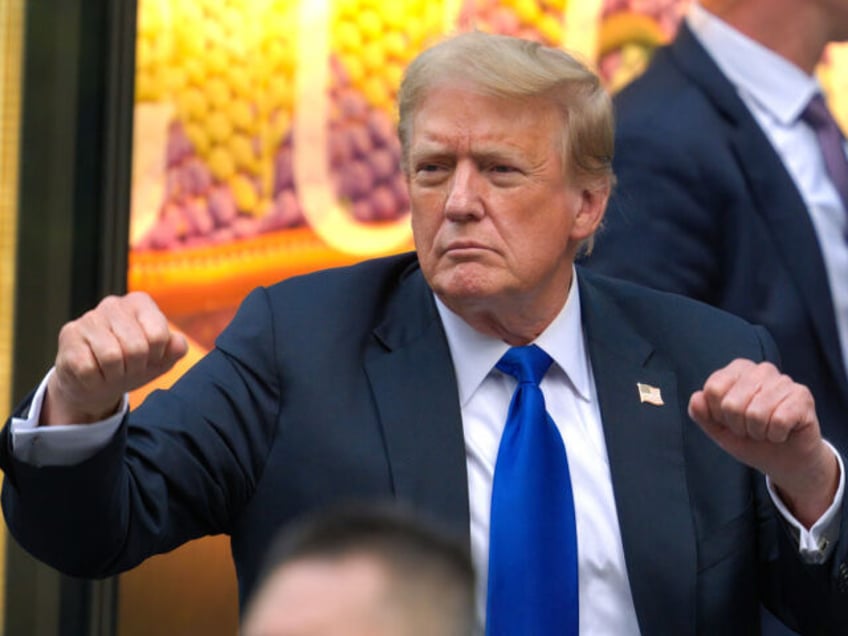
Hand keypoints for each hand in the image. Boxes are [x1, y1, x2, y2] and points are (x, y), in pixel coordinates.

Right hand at [43, 292, 187, 424]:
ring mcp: (88, 318)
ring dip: (115, 375)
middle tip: (128, 368)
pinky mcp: (68, 335)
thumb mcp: (161, 359)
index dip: (157, 356)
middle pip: (136, 348)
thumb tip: (178, 345)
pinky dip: (95, 380)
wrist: (95, 384)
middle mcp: (113, 304)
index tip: (149, 358)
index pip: (159, 336)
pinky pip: (88, 368)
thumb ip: (175, 350)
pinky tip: (92, 372)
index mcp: (140, 303)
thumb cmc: (133, 365)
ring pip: (112, 357)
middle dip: (135, 368)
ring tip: (111, 371)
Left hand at [689, 359, 838, 527]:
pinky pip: (779, 421)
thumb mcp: (718, 429)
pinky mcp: (802, 396)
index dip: (718, 415)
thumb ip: (701, 414)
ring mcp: (784, 381)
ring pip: (756, 414)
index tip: (729, 421)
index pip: (713, 389)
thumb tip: (696, 398)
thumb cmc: (750, 439)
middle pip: (731, 404)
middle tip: (750, 429)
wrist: (784, 460)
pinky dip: (776, 435)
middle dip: (738, 426)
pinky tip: (782, 432)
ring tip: (766, 430)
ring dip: (758, 432)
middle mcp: (761, 370)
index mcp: (737, 370)